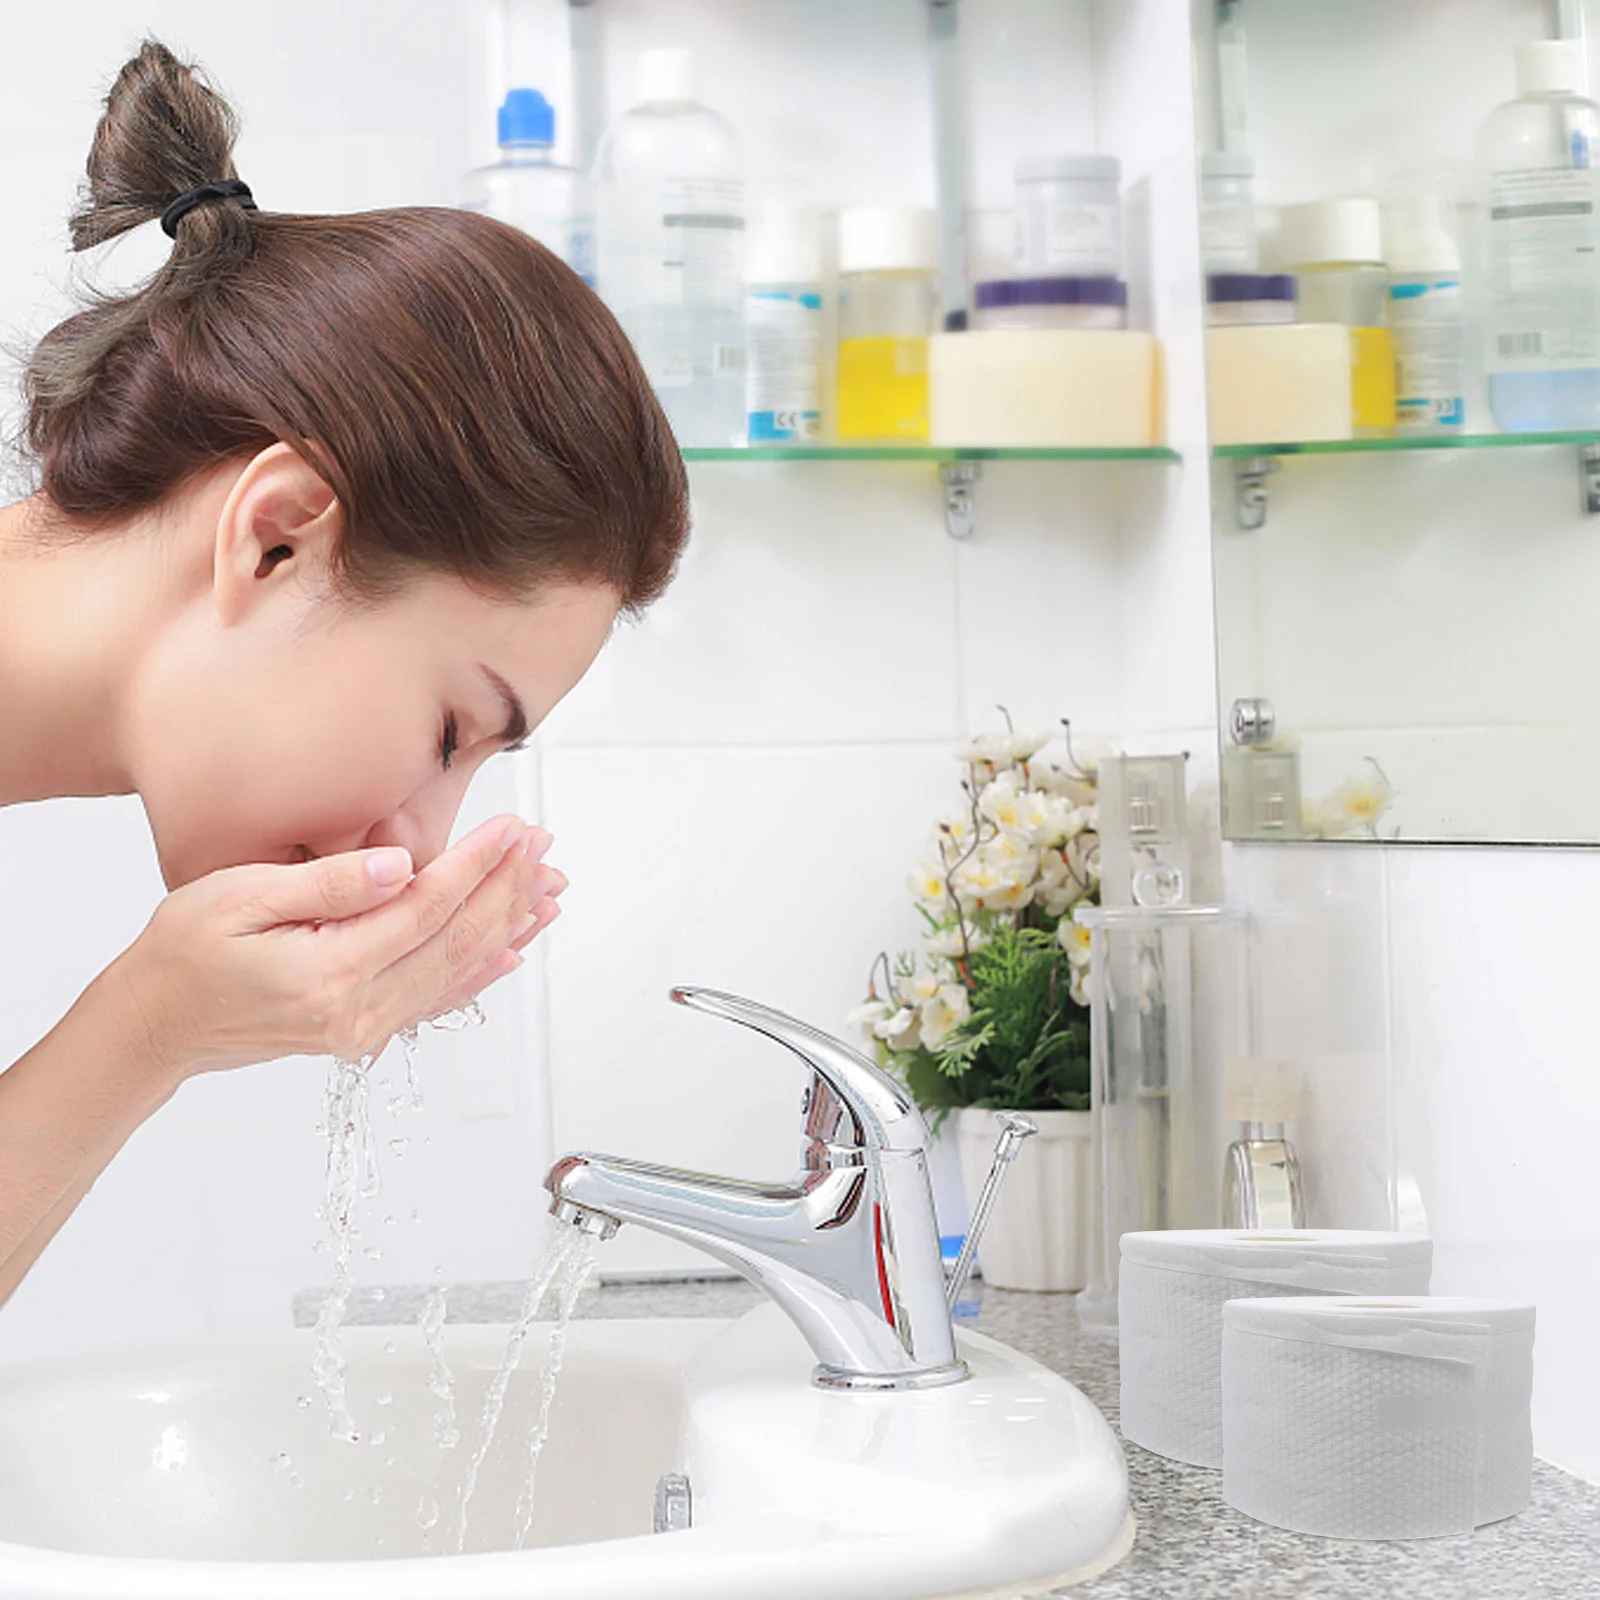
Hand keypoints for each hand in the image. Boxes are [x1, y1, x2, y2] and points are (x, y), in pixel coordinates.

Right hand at [103, 814, 566, 1084]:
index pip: (427, 909)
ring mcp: (364, 1029)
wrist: (152, 1026)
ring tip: (547, 886)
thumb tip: (400, 865)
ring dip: (506, 926)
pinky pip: (438, 999)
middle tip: (543, 846)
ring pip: (457, 971)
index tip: (515, 829)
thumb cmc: (180, 953)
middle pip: (456, 941)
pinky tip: (514, 949)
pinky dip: (481, 970)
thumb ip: (327, 885)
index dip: (478, 865)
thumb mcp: (238, 898)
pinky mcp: (362, 1032)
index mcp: (329, 973)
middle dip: (506, 888)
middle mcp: (357, 1012)